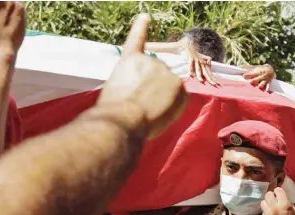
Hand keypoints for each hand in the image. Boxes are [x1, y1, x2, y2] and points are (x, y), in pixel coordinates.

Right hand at [98, 15, 187, 138]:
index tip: (146, 17)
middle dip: (154, 88)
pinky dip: (174, 105)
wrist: (124, 118)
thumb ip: (132, 82)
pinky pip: (180, 97)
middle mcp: (149, 60)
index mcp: (129, 60)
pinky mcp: (178, 83)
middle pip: (157, 75)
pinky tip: (160, 110)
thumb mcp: (117, 87)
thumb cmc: (114, 111)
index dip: (142, 28)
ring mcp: (165, 70)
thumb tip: (146, 91)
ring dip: (163, 98)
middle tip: (141, 105)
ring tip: (148, 110)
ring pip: (169, 87)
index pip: (137, 40)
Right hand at [179, 39, 218, 85]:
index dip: (213, 78)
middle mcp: (201, 63)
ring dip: (199, 75)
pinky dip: (190, 69)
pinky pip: (190, 65)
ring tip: (201, 81)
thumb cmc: (195, 53)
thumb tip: (210, 66)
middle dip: (210, 79)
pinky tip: (190, 75)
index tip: (218, 84)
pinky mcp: (190, 58)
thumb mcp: (202, 57)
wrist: (188, 45)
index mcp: (204, 64)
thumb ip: (207, 61)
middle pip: (206, 72)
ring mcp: (196, 60)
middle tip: (215, 84)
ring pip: (198, 69)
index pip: (209, 73)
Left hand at [243, 64, 275, 90]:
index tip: (244, 76)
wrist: (270, 69)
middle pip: (257, 79)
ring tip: (259, 87)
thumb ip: (247, 68)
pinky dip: (268, 88)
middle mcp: (261, 76)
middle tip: (251, 82)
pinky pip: (269, 86)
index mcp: (257, 72)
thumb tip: (239, 67)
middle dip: (254, 80)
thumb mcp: (254, 67)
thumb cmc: (260, 69)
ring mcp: (265, 80)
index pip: (252, 74)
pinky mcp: (269, 83)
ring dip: (261, 85)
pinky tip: (267, 91)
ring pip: (263, 83)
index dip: (248, 75)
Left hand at [260, 188, 294, 214]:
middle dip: (271, 195)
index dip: (278, 191)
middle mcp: (274, 208)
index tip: (279, 193)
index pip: (278, 190)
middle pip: (268, 194)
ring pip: (263, 203)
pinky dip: (266, 213)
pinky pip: (263, 213)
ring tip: (271, 207)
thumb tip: (281, 199)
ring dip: (267, 203)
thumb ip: (286, 203)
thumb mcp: (294, 211)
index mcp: (284, 204)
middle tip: (274, 199)